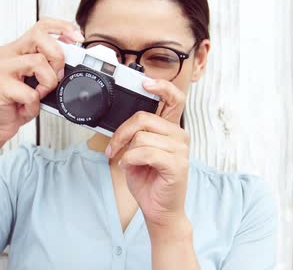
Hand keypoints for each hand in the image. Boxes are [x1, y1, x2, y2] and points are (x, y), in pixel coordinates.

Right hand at [0, 18, 84, 144]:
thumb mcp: (37, 80)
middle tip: (57, 75)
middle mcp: (7, 54)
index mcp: (17, 49)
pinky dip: (34, 105)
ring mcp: (1, 69)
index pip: (41, 26)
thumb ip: (49, 65)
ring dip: (47, 84)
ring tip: (39, 95)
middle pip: (39, 38)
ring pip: (38, 62)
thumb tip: (71, 53)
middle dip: (57, 56)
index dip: (62, 27)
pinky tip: (26, 107)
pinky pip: (30, 93)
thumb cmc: (17, 102)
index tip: (78, 38)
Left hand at [106, 79, 190, 228]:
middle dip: (121, 132)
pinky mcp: (176, 164)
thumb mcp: (137, 153)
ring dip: (124, 150)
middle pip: (144, 118)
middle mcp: (179, 136)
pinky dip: (130, 159)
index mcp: (171, 130)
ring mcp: (180, 149)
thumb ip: (135, 135)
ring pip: (141, 136)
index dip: (161, 86)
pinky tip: (129, 166)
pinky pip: (144, 152)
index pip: (174, 99)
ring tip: (124, 161)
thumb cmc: (149, 181)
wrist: (159, 210)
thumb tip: (122, 126)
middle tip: (112, 147)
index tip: (145, 83)